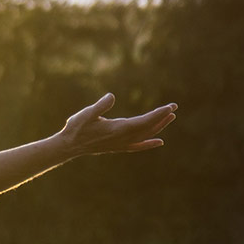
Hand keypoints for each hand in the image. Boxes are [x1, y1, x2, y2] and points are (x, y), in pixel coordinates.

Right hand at [54, 93, 176, 156]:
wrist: (69, 146)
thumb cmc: (76, 128)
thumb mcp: (86, 114)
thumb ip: (100, 106)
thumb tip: (111, 96)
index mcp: (118, 129)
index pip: (144, 121)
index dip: (158, 114)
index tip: (170, 107)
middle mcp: (122, 138)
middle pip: (148, 128)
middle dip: (162, 118)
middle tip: (174, 108)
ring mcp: (121, 144)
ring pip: (145, 136)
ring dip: (158, 127)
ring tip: (170, 118)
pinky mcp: (118, 147)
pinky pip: (138, 145)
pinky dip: (149, 143)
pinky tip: (159, 141)